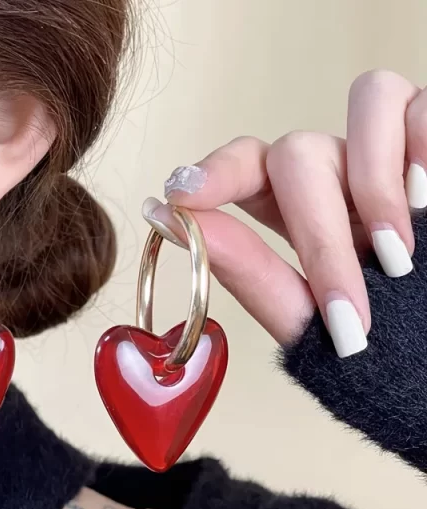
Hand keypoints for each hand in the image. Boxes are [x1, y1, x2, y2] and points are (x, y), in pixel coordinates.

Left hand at [144, 70, 424, 356]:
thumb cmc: (384, 347)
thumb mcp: (311, 317)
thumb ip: (247, 270)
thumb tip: (170, 219)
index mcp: (295, 208)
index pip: (247, 165)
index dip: (215, 171)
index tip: (181, 197)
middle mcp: (338, 172)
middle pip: (300, 154)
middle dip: (319, 234)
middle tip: (345, 308)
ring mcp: (391, 152)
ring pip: (369, 97)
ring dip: (374, 182)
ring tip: (397, 257)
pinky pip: (423, 103)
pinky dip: (422, 143)